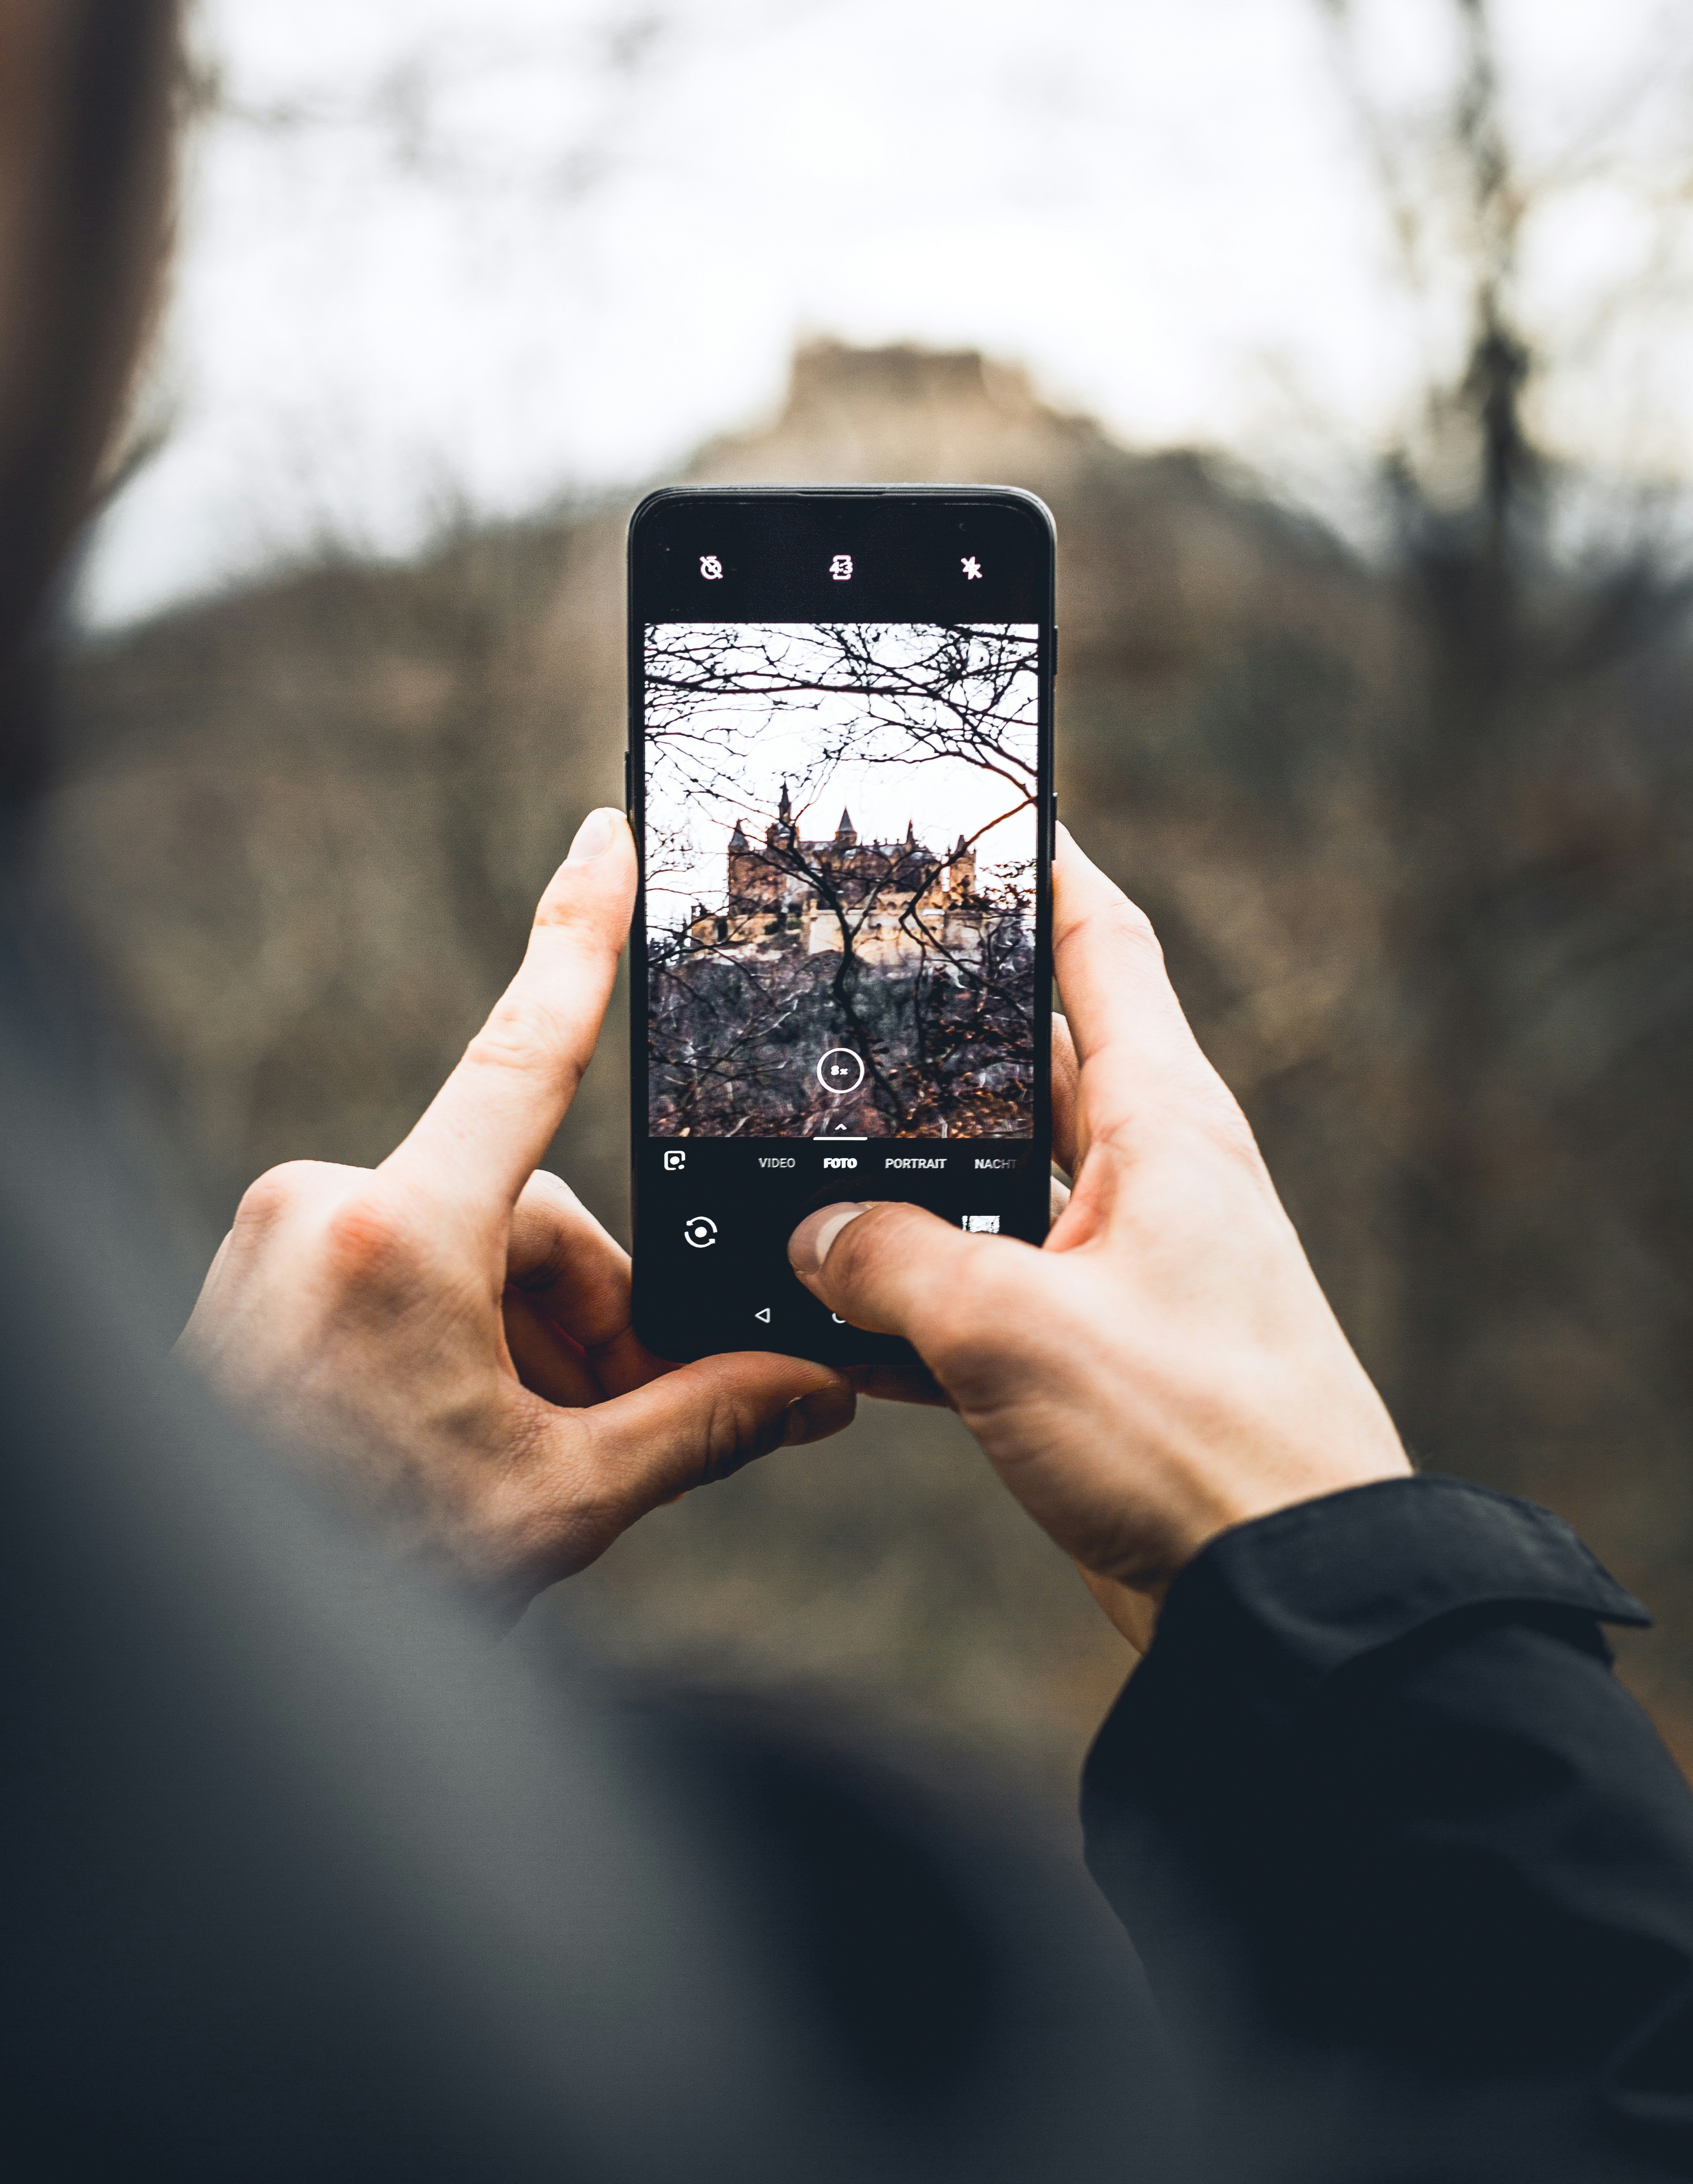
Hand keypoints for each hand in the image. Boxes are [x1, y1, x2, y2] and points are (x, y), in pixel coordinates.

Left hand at [179, 807, 854, 1618]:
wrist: (221, 1650)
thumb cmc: (370, 1565)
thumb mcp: (558, 1496)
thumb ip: (701, 1423)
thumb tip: (815, 1387)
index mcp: (400, 1236)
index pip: (520, 1052)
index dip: (575, 934)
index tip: (602, 834)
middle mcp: (328, 1206)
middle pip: (531, 1221)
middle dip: (589, 1325)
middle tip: (609, 1440)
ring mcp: (285, 1234)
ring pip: (474, 1255)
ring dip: (528, 1349)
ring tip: (527, 1466)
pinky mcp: (267, 1268)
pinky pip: (407, 1270)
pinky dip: (460, 1344)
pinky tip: (461, 1446)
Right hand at [791, 827, 1408, 1649]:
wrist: (1283, 1605)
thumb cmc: (1190, 1438)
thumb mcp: (1014, 1329)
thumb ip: (892, 1264)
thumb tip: (814, 1236)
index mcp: (1163, 1124)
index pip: (1102, 945)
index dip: (1042, 868)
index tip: (980, 807)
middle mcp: (1150, 1176)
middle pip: (1027, 1061)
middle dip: (933, 1034)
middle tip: (833, 989)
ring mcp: (1125, 1266)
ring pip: (992, 1184)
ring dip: (906, 1182)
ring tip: (798, 1154)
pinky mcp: (1098, 1354)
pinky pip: (987, 1294)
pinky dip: (915, 1298)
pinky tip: (829, 1312)